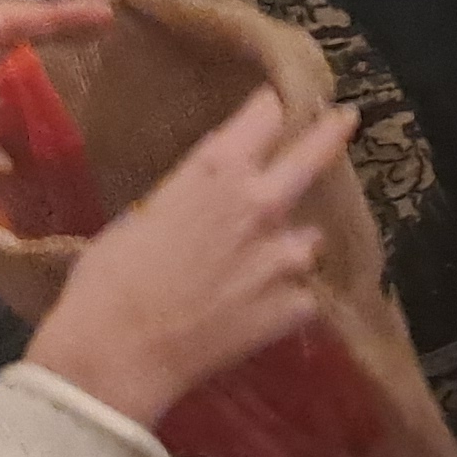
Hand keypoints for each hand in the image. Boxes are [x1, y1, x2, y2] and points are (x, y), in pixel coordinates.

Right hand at [23, 87, 359, 429]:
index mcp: (217, 170)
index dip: (269, 109)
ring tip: (263, 268)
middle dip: (330, 133)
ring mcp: (286, 257)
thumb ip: (189, 198)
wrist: (121, 349)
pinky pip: (301, 295)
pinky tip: (255, 314)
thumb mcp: (144, 215)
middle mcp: (262, 203)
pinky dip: (284, 300)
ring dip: (291, 247)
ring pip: (307, 240)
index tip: (276, 107)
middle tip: (347, 119)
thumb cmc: (109, 276)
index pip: (263, 116)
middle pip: (312, 154)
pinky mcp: (297, 306)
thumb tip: (206, 205)